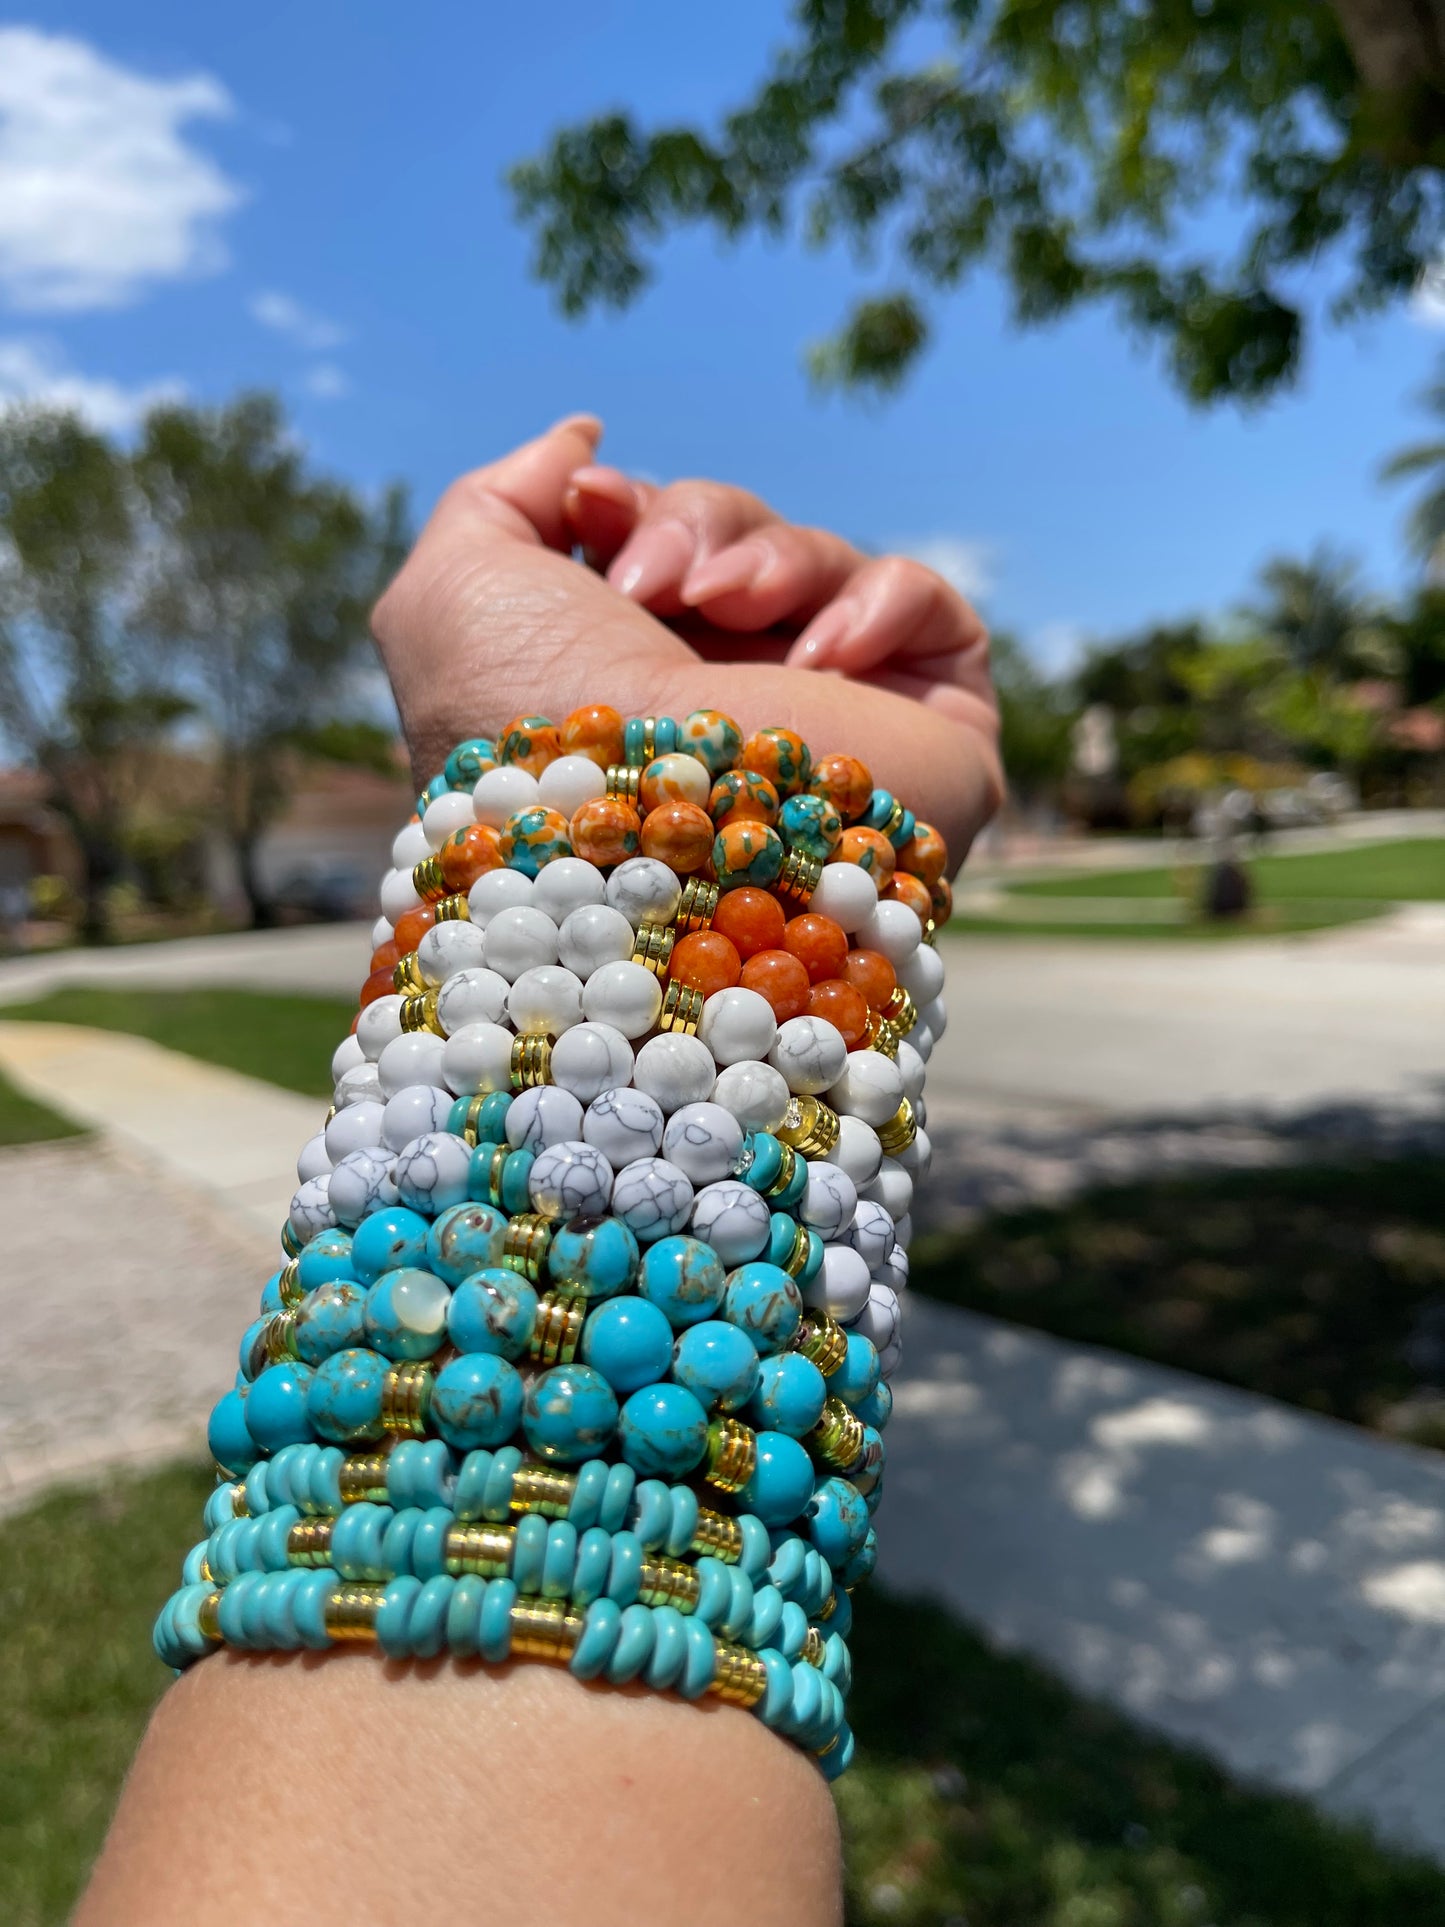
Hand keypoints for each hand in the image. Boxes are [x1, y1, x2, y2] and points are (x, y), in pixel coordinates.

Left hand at [373, 416, 1001, 864]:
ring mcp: (833, 718)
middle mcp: (732, 698)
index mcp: (633, 672)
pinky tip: (816, 662)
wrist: (621, 834)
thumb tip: (584, 441)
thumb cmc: (521, 725)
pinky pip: (932, 611)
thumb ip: (503, 493)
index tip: (595, 507)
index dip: (639, 507)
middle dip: (696, 530)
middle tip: (654, 587)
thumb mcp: (453, 589)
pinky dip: (873, 604)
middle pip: (746, 542)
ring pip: (828, 563)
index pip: (672, 543)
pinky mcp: (931, 737)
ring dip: (768, 564)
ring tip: (722, 609)